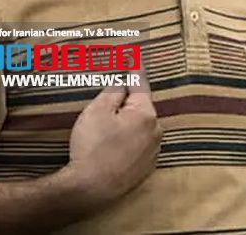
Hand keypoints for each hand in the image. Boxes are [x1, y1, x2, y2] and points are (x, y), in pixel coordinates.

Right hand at [64, 70, 161, 203]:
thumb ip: (113, 91)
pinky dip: (128, 141)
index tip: (134, 56)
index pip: (140, 84)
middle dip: (127, 102)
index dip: (134, 69)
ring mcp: (153, 151)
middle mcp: (156, 131)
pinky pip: (138, 146)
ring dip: (128, 123)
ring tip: (105, 131)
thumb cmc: (92, 147)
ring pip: (141, 127)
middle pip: (141, 107)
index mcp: (146, 113)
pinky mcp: (146, 168)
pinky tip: (112, 147)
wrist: (90, 190)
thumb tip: (123, 81)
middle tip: (106, 104)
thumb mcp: (97, 111)